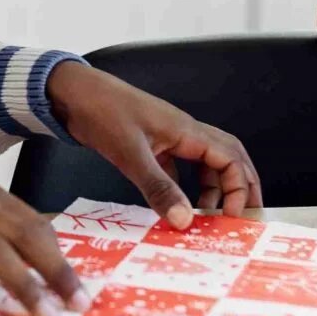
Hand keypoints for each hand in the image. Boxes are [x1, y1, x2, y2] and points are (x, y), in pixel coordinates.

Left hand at [46, 64, 260, 225]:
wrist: (72, 93)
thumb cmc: (103, 113)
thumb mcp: (131, 155)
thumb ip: (159, 188)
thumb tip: (185, 222)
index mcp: (187, 131)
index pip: (231, 159)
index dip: (239, 188)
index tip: (232, 219)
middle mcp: (184, 133)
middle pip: (228, 157)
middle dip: (240, 186)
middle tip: (244, 217)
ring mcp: (168, 138)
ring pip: (204, 163)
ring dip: (212, 188)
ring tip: (206, 217)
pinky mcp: (150, 145)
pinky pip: (179, 168)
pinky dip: (184, 188)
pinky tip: (175, 206)